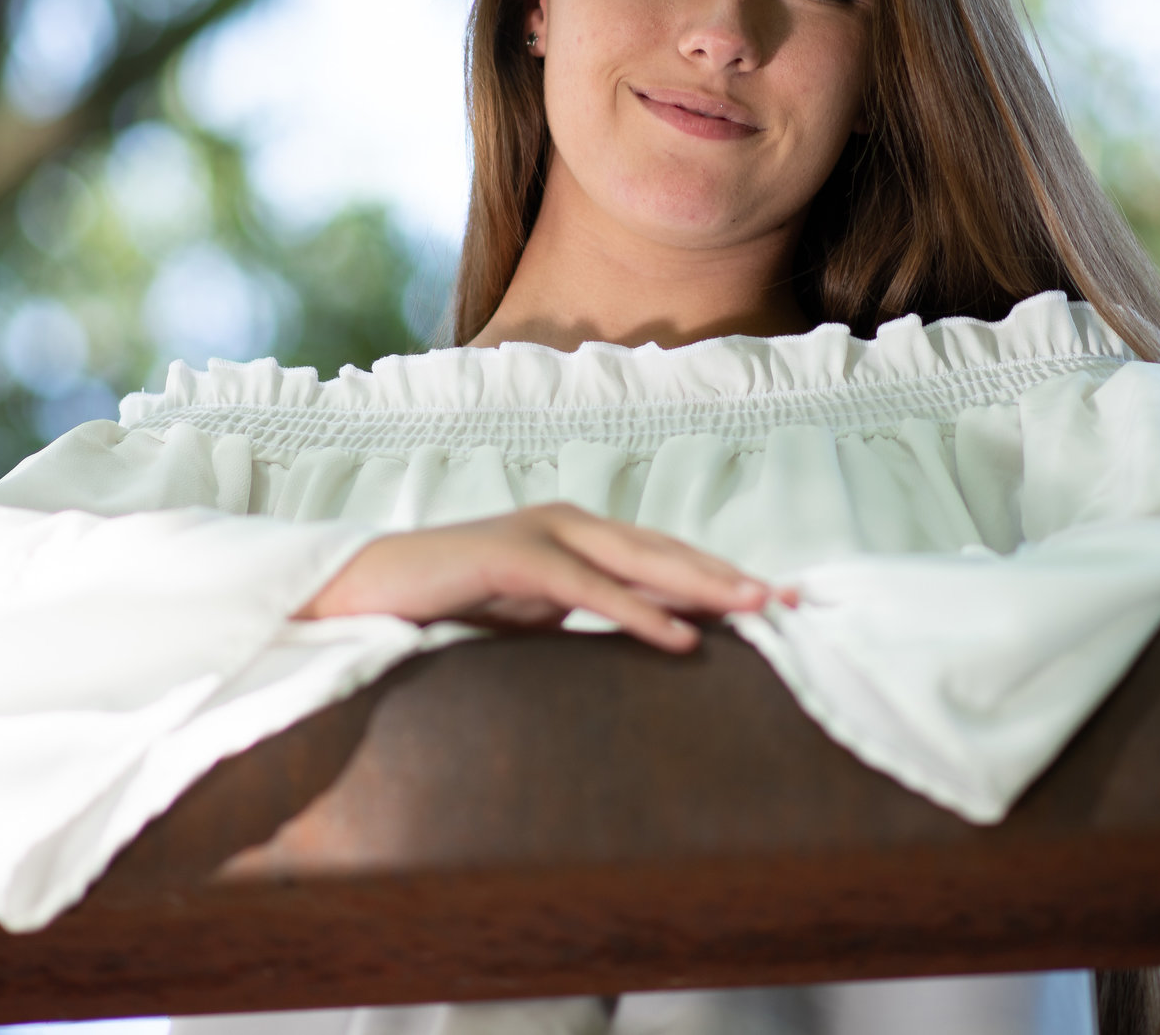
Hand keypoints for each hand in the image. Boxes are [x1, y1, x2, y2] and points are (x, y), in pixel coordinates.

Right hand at [294, 502, 784, 652]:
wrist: (364, 587)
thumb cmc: (448, 602)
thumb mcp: (534, 613)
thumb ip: (586, 613)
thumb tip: (648, 633)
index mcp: (577, 532)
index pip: (664, 554)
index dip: (722, 574)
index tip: (778, 599)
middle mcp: (568, 522)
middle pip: (667, 551)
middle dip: (732, 575)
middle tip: (794, 599)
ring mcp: (541, 533)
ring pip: (640, 562)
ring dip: (704, 587)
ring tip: (758, 609)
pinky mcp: (512, 558)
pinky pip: (588, 591)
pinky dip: (637, 613)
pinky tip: (679, 638)